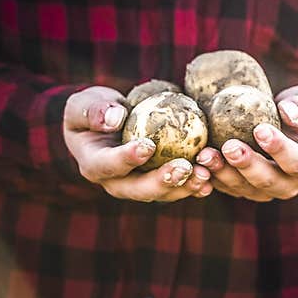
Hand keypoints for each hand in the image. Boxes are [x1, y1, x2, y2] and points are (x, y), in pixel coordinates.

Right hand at [63, 86, 212, 201]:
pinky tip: (212, 180)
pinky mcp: (157, 183)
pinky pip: (177, 188)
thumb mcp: (85, 104)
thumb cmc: (92, 109)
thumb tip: (114, 118)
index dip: (127, 159)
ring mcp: (138, 186)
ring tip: (205, 175)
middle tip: (185, 168)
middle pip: (138, 189)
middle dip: (163, 181)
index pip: (108, 165)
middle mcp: (116, 182)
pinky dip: (194, 185)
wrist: (106, 123)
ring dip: (184, 186)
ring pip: (162, 193)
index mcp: (93, 164)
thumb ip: (94, 111)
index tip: (148, 146)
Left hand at [196, 85, 297, 201]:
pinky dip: (212, 178)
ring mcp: (266, 190)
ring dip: (224, 173)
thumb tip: (288, 113)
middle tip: (229, 146)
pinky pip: (228, 187)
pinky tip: (197, 164)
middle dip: (247, 165)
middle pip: (269, 182)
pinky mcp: (244, 188)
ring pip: (245, 188)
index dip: (280, 150)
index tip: (260, 130)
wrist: (289, 124)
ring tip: (206, 154)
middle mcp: (290, 184)